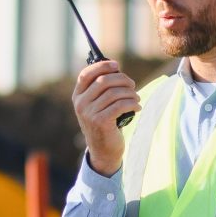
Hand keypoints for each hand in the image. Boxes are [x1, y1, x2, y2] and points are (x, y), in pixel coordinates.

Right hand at [72, 59, 141, 174]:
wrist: (103, 151)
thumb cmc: (105, 123)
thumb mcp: (97, 105)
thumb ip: (101, 89)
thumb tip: (116, 69)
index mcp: (78, 97)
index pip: (86, 74)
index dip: (102, 66)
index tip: (116, 65)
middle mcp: (80, 104)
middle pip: (104, 80)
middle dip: (122, 80)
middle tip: (132, 85)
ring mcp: (89, 113)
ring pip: (114, 93)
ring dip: (130, 93)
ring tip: (136, 98)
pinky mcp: (100, 122)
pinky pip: (121, 105)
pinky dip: (133, 103)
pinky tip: (137, 107)